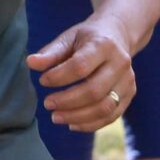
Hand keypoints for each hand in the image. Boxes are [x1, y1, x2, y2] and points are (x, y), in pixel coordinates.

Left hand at [28, 19, 132, 133]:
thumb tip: (30, 63)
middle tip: (47, 104)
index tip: (42, 81)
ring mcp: (128, 80)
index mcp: (103, 45)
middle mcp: (120, 63)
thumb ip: (50, 53)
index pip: (81, 66)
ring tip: (56, 117)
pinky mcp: (130, 94)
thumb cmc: (87, 38)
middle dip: (67, 101)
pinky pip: (111, 116)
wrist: (117, 34)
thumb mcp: (68, 38)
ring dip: (77, 117)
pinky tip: (71, 123)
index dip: (59, 77)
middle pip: (94, 91)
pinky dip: (90, 124)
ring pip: (104, 108)